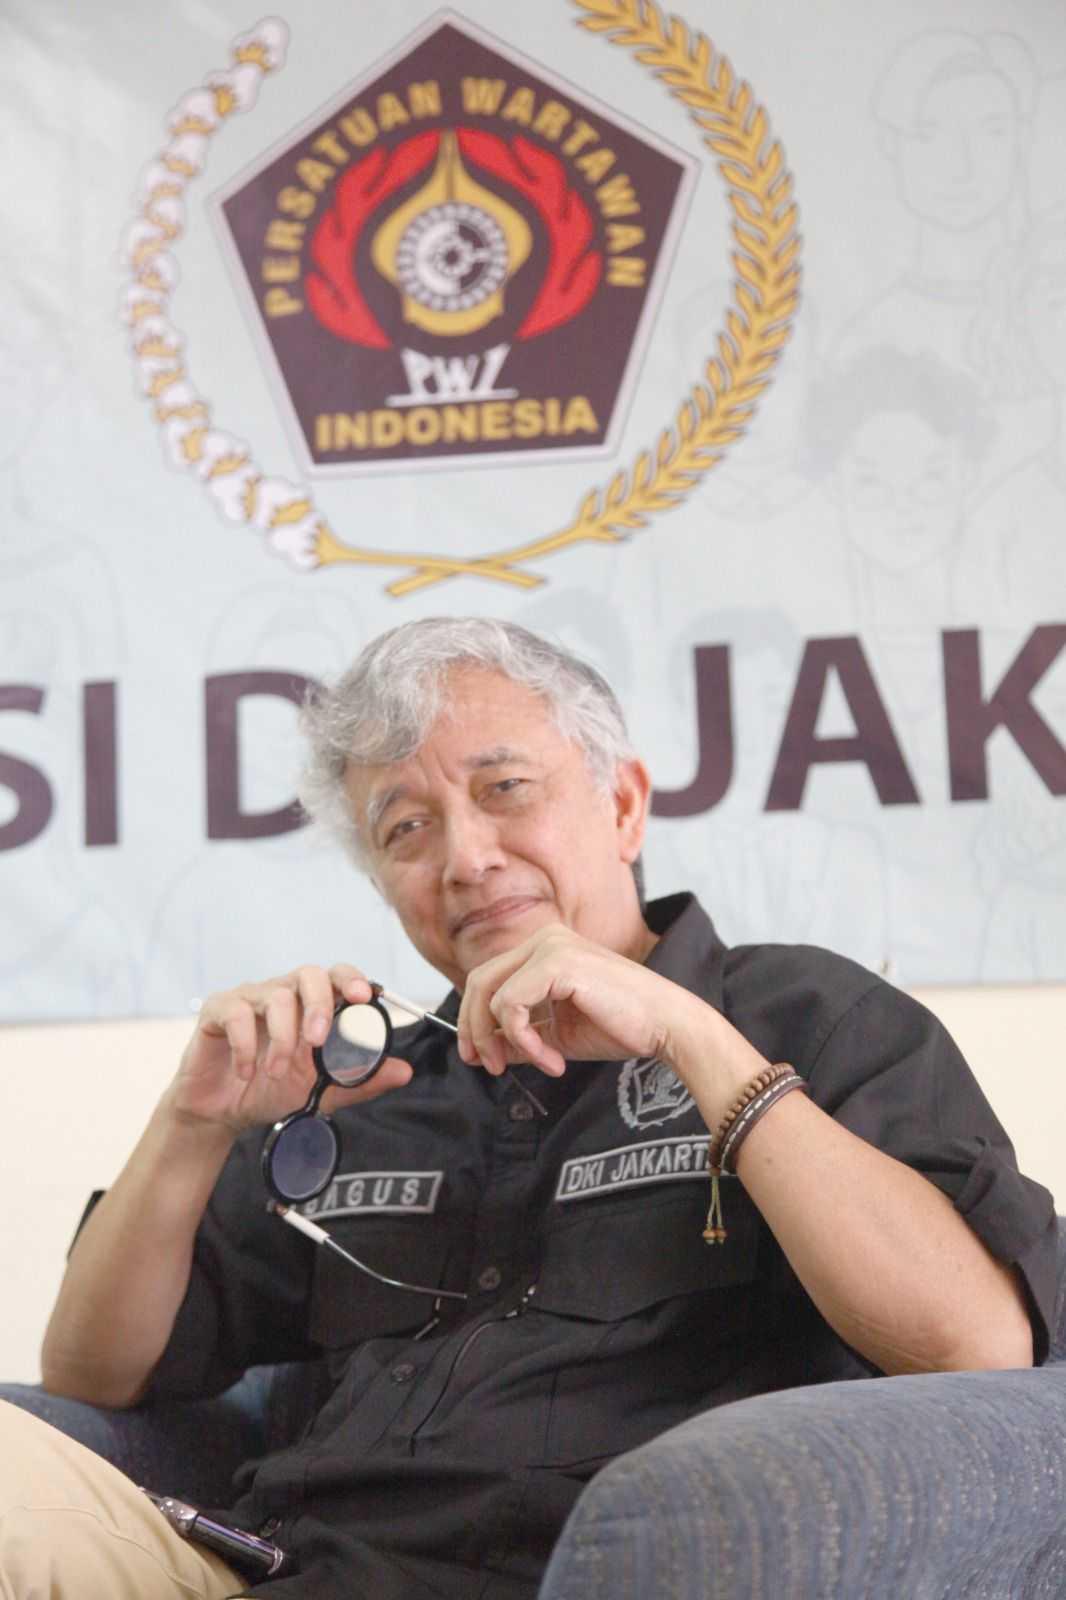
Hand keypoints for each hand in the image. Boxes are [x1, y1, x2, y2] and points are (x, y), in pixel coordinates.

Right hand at [170, 964, 412, 1133]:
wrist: (223, 1112)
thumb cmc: (272, 1089)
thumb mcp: (322, 1090)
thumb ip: (360, 1080)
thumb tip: (404, 1071)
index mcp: (310, 1005)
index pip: (336, 976)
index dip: (351, 979)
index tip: (363, 996)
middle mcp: (282, 993)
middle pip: (308, 974)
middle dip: (318, 1005)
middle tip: (316, 1042)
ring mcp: (250, 998)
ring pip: (275, 997)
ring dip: (282, 1040)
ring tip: (277, 1072)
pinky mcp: (217, 1010)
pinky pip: (236, 1013)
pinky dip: (246, 1046)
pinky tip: (247, 1071)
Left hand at [456, 925, 688, 1077]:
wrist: (665, 1026)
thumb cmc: (620, 1026)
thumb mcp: (557, 1035)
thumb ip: (520, 1036)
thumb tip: (483, 1049)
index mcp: (544, 948)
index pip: (487, 979)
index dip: (472, 1020)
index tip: (479, 1059)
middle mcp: (544, 939)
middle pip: (478, 982)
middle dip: (475, 1031)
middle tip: (490, 1067)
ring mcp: (550, 946)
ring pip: (490, 996)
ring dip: (507, 1041)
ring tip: (544, 1063)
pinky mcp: (557, 962)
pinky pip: (512, 1006)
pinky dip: (525, 1040)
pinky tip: (553, 1059)